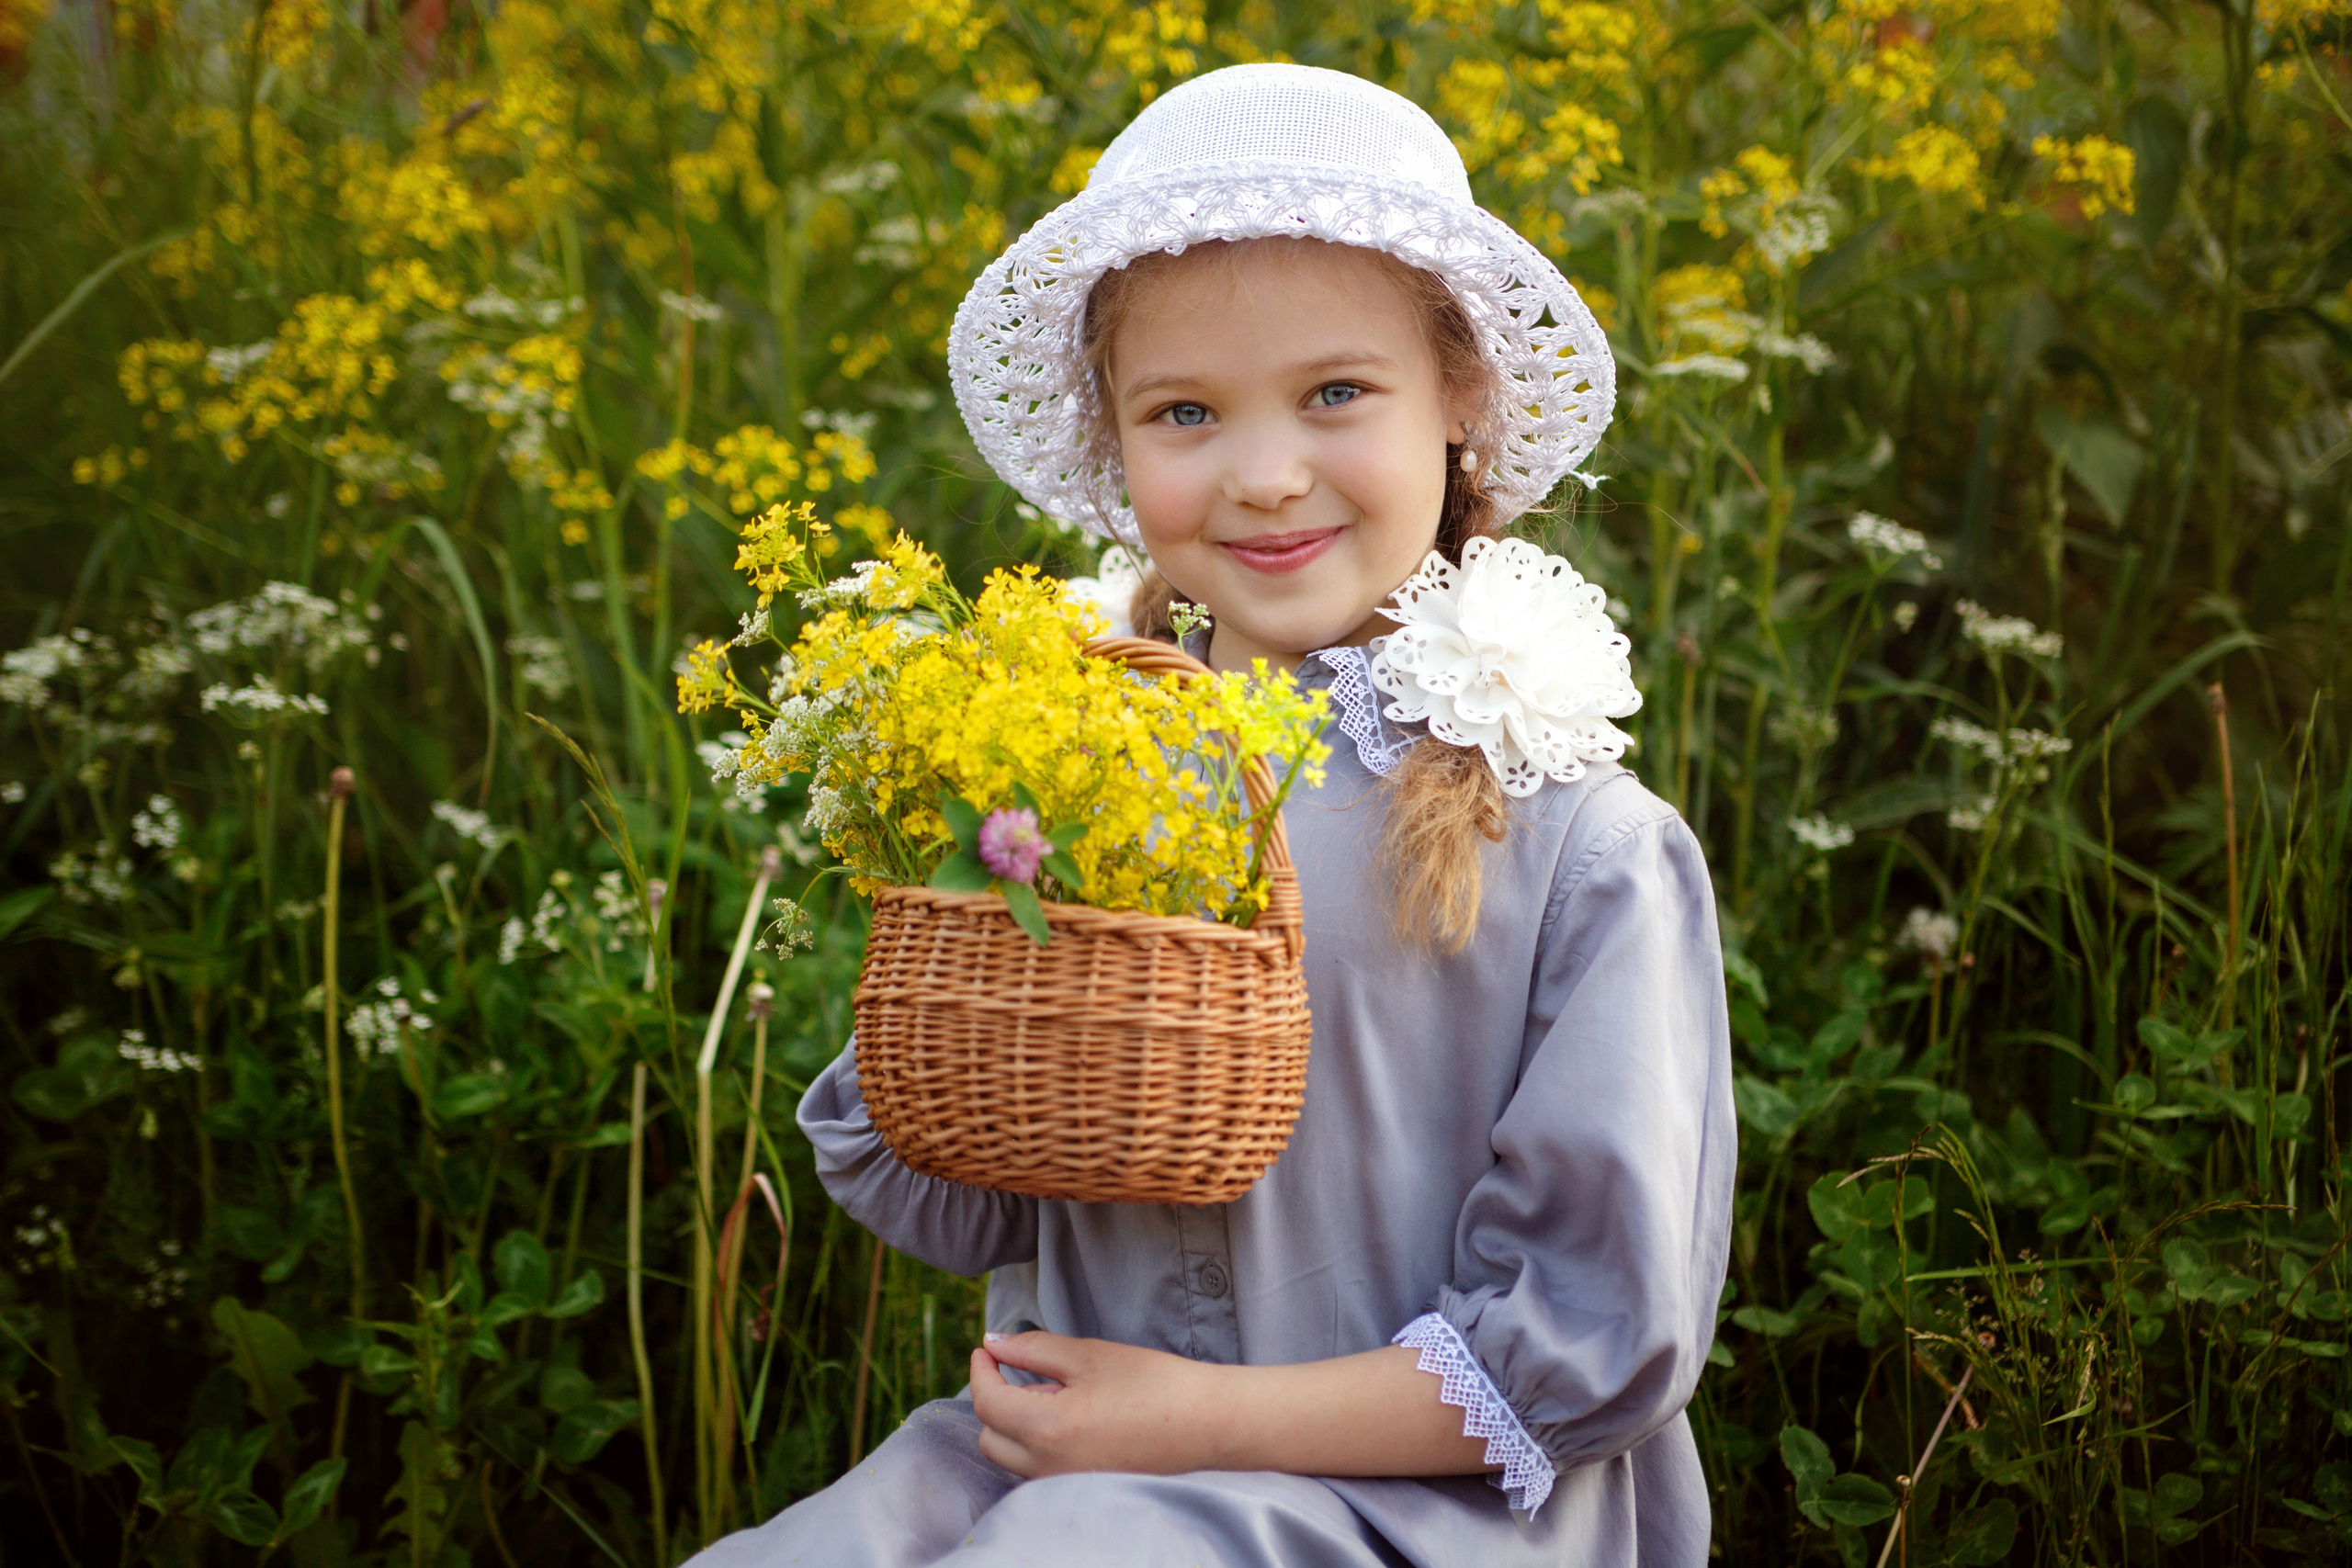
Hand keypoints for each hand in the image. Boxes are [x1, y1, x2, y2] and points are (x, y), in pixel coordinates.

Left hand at [968, 1331, 1225, 1477]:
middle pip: (990, 1437)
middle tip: (1018, 1366)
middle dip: (993, 1399)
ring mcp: (1063, 1484)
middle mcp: (1047, 1467)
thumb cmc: (1153, 1383)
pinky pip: (1037, 1467)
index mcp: (1046, 1430)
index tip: (986, 1348)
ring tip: (1052, 1390)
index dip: (981, 1369)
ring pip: (1011, 1456)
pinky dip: (1037, 1440)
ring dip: (1014, 1422)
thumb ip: (1034, 1349)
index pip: (986, 1402)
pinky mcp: (1081, 1488)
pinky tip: (1069, 1415)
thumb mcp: (1089, 1355)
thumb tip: (994, 1343)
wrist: (1207, 1423)